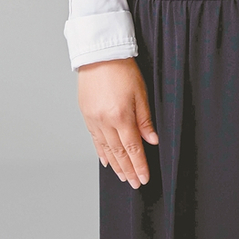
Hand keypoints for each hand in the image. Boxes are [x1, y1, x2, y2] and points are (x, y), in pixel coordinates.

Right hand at [77, 58, 158, 188]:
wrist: (100, 54)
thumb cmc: (122, 69)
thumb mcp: (141, 92)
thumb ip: (145, 119)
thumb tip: (152, 141)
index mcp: (121, 116)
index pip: (133, 149)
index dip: (139, 165)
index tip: (144, 178)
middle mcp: (105, 121)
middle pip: (119, 153)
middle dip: (128, 170)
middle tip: (135, 183)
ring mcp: (94, 119)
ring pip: (106, 149)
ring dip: (115, 165)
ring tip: (123, 177)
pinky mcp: (86, 114)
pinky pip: (94, 139)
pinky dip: (101, 152)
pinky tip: (106, 161)